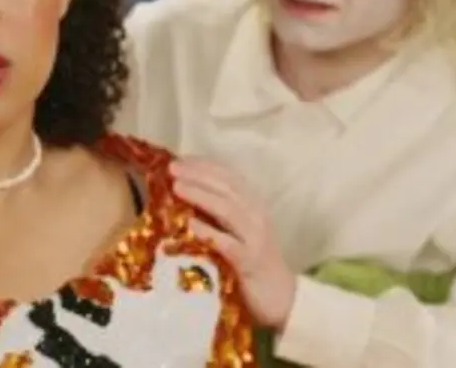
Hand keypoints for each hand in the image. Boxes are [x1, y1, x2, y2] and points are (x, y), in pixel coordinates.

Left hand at [170, 156, 296, 329]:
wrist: (282, 297)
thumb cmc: (253, 262)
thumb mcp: (238, 231)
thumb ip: (218, 214)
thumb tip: (183, 194)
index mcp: (254, 205)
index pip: (230, 176)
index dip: (205, 165)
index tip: (180, 159)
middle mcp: (256, 216)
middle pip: (227, 188)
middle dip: (199, 174)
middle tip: (172, 168)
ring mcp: (255, 238)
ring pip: (228, 209)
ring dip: (201, 195)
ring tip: (177, 187)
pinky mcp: (250, 262)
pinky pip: (227, 243)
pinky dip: (208, 231)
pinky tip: (190, 224)